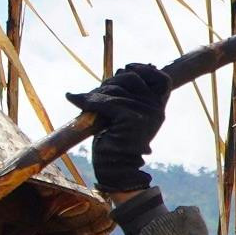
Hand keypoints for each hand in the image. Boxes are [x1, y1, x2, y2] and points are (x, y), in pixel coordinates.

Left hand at [68, 62, 171, 194]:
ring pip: (117, 89)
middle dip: (111, 81)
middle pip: (132, 78)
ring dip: (97, 92)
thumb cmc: (118, 139)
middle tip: (97, 90)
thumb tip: (120, 69)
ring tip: (84, 98)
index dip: (143, 69)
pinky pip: (106, 101)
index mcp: (159, 106)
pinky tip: (75, 99)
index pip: (161, 78)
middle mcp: (156, 108)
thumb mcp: (128, 113)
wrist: (117, 166)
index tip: (126, 68)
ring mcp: (146, 113)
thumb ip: (129, 94)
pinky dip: (89, 100)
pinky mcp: (132, 118)